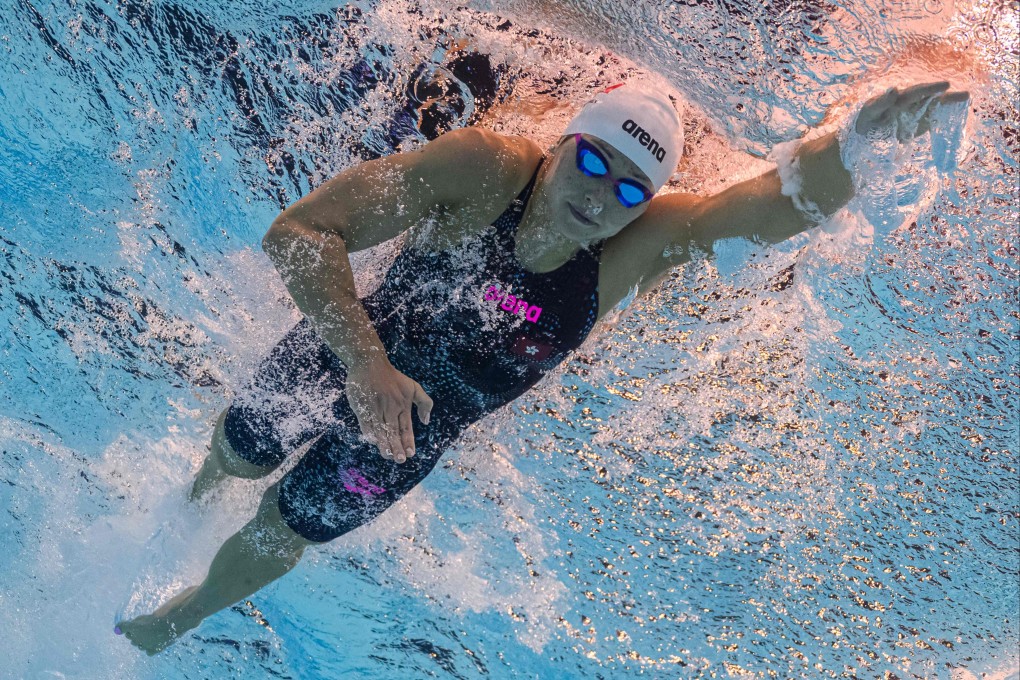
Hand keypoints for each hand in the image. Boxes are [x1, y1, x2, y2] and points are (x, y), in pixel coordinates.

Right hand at [345, 358, 433, 463]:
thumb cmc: (393, 377)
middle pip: (393, 432)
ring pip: (380, 430)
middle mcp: (390, 408)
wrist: (370, 363)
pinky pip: (366, 424)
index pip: (406, 427)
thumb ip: (424, 403)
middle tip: (400, 460)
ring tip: (388, 456)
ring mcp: (376, 408)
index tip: (411, 454)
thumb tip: (426, 421)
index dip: (408, 441)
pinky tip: (374, 442)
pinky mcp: (362, 407)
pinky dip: (370, 434)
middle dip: (397, 447)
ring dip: (384, 444)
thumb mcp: (413, 386)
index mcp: (402, 405)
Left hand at [854, 81, 969, 141]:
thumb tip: (894, 89)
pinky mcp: (923, 122)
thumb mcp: (869, 111)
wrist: (867, 132)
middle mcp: (913, 101)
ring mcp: (919, 111)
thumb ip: (881, 102)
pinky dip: (947, 114)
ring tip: (967, 97)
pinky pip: (936, 117)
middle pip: (930, 95)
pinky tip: (961, 110)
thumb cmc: (867, 118)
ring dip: (951, 101)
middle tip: (962, 93)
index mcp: (900, 97)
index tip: (945, 85)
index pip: (917, 91)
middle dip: (945, 94)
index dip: (930, 89)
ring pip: (937, 104)